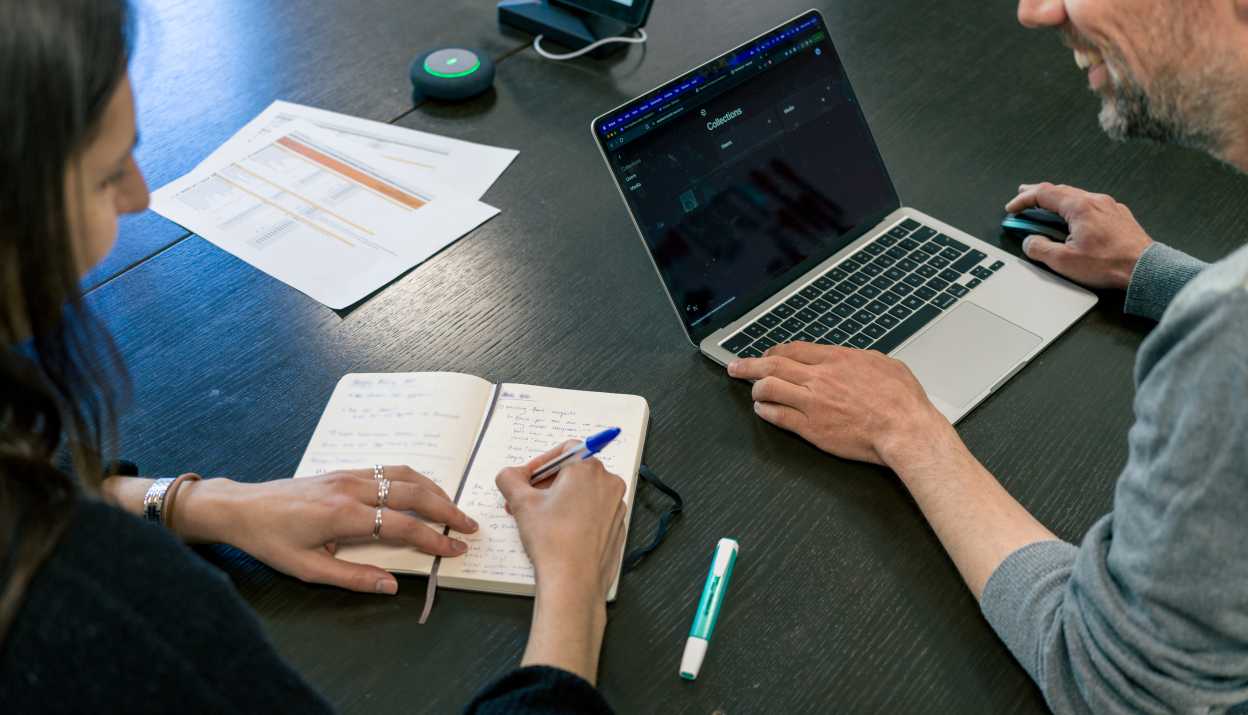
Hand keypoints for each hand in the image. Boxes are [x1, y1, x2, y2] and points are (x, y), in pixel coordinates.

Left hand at [176, 467, 477, 594]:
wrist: (242, 507)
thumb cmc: (271, 541)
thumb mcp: (307, 569)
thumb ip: (352, 577)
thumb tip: (391, 585)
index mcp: (344, 516)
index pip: (403, 526)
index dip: (433, 538)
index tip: (456, 549)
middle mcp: (353, 489)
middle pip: (413, 494)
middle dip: (446, 510)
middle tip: (469, 526)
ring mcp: (350, 475)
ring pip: (405, 476)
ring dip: (435, 490)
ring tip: (453, 507)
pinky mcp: (345, 470)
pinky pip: (389, 469)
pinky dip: (415, 479)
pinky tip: (423, 490)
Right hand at [495, 443, 628, 683]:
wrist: (573, 581)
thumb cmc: (553, 541)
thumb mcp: (521, 503)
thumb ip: (510, 479)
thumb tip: (509, 475)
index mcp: (588, 469)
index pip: (565, 450)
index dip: (542, 463)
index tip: (528, 479)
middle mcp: (608, 483)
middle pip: (574, 471)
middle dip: (548, 484)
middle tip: (527, 501)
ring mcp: (616, 506)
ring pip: (584, 493)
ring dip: (561, 500)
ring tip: (540, 519)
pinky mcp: (617, 527)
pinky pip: (595, 512)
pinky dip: (577, 516)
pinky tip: (559, 533)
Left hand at [728, 342, 951, 466]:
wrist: (905, 430)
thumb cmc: (902, 401)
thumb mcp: (885, 364)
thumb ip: (860, 359)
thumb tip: (851, 358)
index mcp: (836, 359)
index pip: (793, 349)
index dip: (774, 351)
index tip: (767, 353)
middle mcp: (819, 378)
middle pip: (773, 365)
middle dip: (748, 364)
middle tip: (735, 366)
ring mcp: (812, 403)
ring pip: (769, 388)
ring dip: (755, 389)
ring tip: (752, 392)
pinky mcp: (810, 428)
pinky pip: (777, 416)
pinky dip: (765, 411)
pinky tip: (762, 411)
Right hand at [1006, 182, 1153, 289]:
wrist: (1146, 270)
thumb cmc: (1111, 264)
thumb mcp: (1063, 262)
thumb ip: (1039, 249)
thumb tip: (1029, 242)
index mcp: (1079, 207)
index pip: (1043, 194)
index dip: (1023, 200)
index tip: (1012, 208)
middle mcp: (1096, 201)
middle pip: (1060, 190)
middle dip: (1038, 195)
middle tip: (1024, 198)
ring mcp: (1110, 207)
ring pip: (1077, 196)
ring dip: (1057, 202)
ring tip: (1045, 209)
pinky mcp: (1120, 217)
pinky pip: (1092, 205)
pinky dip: (1075, 209)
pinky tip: (1074, 220)